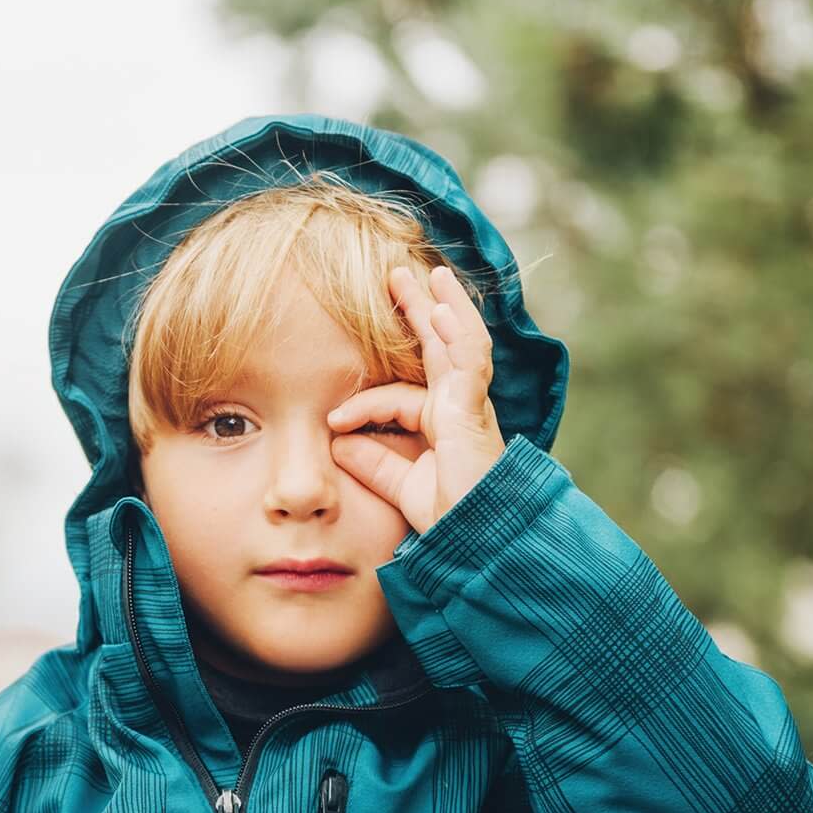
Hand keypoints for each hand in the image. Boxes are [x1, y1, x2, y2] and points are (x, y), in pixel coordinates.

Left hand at [327, 264, 507, 534]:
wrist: (479, 538)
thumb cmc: (450, 517)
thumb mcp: (402, 486)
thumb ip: (374, 463)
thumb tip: (338, 442)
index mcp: (445, 423)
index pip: (399, 395)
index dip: (363, 404)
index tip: (332, 421)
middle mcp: (462, 407)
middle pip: (439, 347)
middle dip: (420, 309)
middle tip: (398, 275)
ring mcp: (472, 406)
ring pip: (460, 343)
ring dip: (445, 306)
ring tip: (431, 274)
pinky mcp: (476, 411)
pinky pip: (468, 363)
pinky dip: (456, 335)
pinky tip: (442, 310)